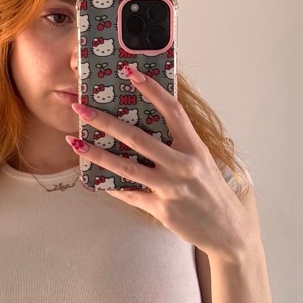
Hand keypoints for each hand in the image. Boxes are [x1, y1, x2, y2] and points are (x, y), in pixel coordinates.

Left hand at [66, 63, 249, 260]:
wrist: (228, 229)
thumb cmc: (211, 191)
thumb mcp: (202, 160)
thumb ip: (179, 143)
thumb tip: (147, 123)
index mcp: (194, 147)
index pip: (172, 110)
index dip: (151, 90)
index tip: (130, 73)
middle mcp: (183, 165)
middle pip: (138, 137)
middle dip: (105, 121)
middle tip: (80, 108)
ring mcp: (171, 188)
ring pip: (127, 167)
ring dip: (97, 153)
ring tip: (75, 142)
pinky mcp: (162, 209)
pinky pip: (129, 194)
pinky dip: (110, 185)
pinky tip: (91, 178)